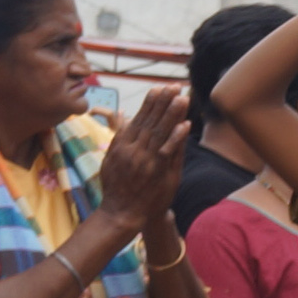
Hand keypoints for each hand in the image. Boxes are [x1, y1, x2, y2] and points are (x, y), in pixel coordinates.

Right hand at [98, 85, 189, 233]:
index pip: (140, 118)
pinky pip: (168, 152)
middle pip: (151, 121)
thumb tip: (122, 115)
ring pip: (160, 132)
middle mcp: (134, 149)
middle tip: (174, 85)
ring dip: (171, 113)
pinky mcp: (156, 172)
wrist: (122, 212)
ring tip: (181, 97)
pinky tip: (185, 124)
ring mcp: (145, 160)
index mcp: (124, 144)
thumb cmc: (119, 186)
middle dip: (163, 101)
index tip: (159, 87)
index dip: (151, 102)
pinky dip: (176, 137)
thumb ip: (120, 136)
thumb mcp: (113, 157)